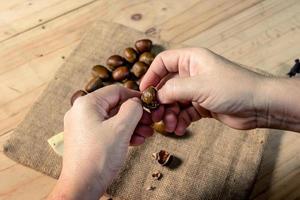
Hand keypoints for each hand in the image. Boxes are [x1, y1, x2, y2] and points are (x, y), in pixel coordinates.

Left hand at [49, 85, 152, 199]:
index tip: (149, 104)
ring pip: (113, 119)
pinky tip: (136, 140)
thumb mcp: (121, 129)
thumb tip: (137, 102)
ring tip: (146, 134)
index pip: (116, 91)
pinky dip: (122, 134)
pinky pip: (108, 130)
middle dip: (136, 115)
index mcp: (87, 104)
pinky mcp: (87, 139)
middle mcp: (82, 112)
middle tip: (150, 123)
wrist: (81, 187)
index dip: (135, 96)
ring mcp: (83, 126)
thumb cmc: (98, 157)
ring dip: (132, 125)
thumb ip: (132, 109)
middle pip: (115, 106)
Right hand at [140, 48, 265, 134]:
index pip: (163, 62)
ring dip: (170, 115)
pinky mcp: (202, 105)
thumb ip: (173, 90)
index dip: (151, 76)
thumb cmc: (233, 88)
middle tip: (156, 116)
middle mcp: (192, 73)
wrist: (259, 106)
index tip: (143, 92)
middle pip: (166, 86)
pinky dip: (180, 121)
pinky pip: (184, 113)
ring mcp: (197, 90)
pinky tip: (180, 129)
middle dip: (160, 102)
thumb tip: (156, 96)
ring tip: (171, 126)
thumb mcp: (199, 86)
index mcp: (191, 60)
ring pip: (174, 102)